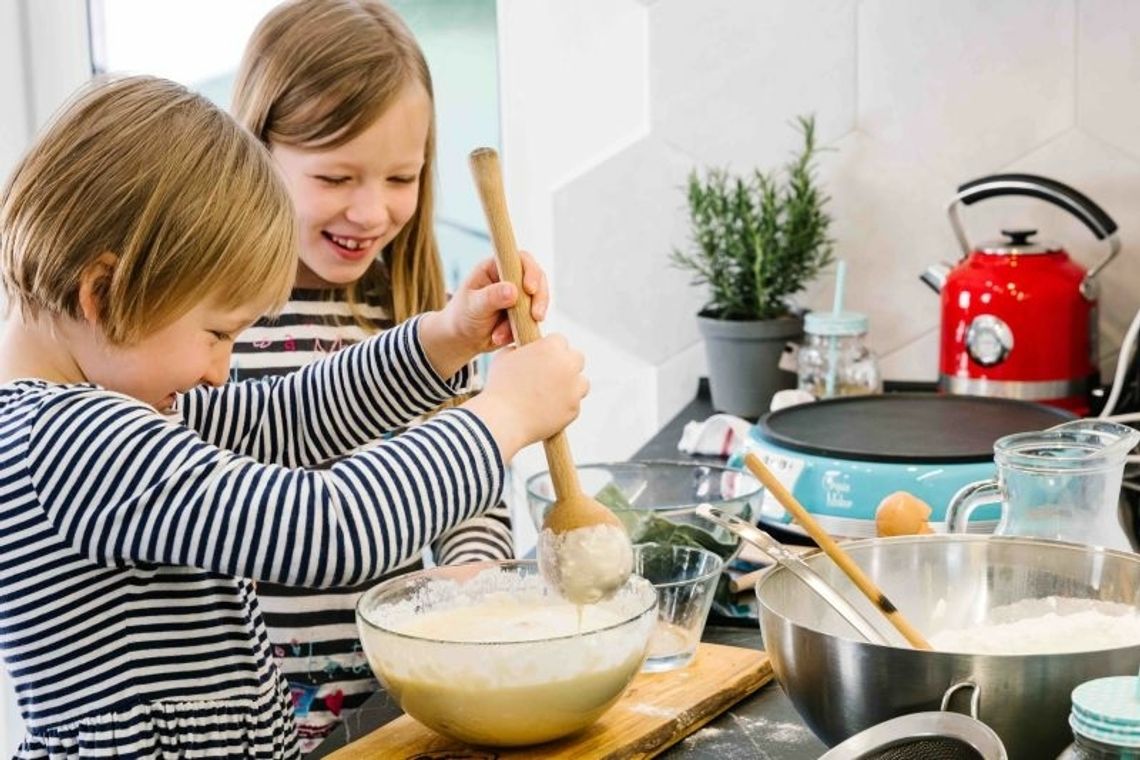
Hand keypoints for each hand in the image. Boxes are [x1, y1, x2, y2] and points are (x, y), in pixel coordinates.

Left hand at [419, 250, 548, 378]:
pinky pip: (532, 320)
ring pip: (538, 302)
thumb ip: (491, 297)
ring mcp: (519, 296)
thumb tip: (513, 291)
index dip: (530, 272)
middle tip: (536, 316)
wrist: (462, 339)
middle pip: (537, 280)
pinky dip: (521, 331)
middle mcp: (511, 279)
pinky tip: (500, 338)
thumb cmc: (462, 316)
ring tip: (500, 335)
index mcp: (495, 267)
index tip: (529, 289)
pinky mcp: (524, 313)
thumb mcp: (473, 306)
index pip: (521, 260)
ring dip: (526, 320)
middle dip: (538, 299)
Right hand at [462, 334, 586, 460]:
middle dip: (566, 364)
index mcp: (551, 347)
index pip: (560, 341)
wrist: (502, 421)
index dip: (550, 349)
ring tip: (552, 393)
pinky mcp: (574, 409)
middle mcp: (567, 364)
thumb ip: (519, 349)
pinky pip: (574, 404)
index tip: (543, 358)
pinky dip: (564, 407)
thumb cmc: (499, 388)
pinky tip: (547, 409)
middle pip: (577, 358)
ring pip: (581, 382)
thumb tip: (525, 351)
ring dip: (570, 385)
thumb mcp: (504, 358)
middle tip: (551, 374)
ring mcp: (573, 388)